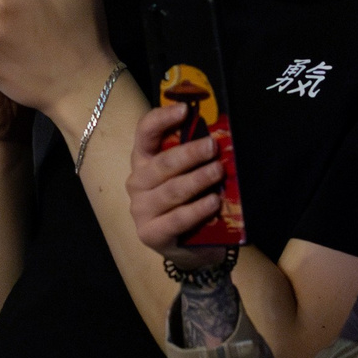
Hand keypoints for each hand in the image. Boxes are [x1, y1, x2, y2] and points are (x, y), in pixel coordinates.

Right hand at [126, 101, 228, 270]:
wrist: (188, 247)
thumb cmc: (190, 202)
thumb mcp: (191, 174)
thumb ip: (196, 157)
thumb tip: (220, 135)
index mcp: (144, 160)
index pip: (145, 133)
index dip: (162, 118)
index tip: (184, 110)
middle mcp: (137, 182)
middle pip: (162, 163)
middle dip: (189, 153)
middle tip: (213, 147)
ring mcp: (141, 209)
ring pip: (171, 190)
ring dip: (197, 179)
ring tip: (217, 172)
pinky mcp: (150, 233)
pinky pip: (176, 218)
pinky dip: (197, 209)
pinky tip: (213, 202)